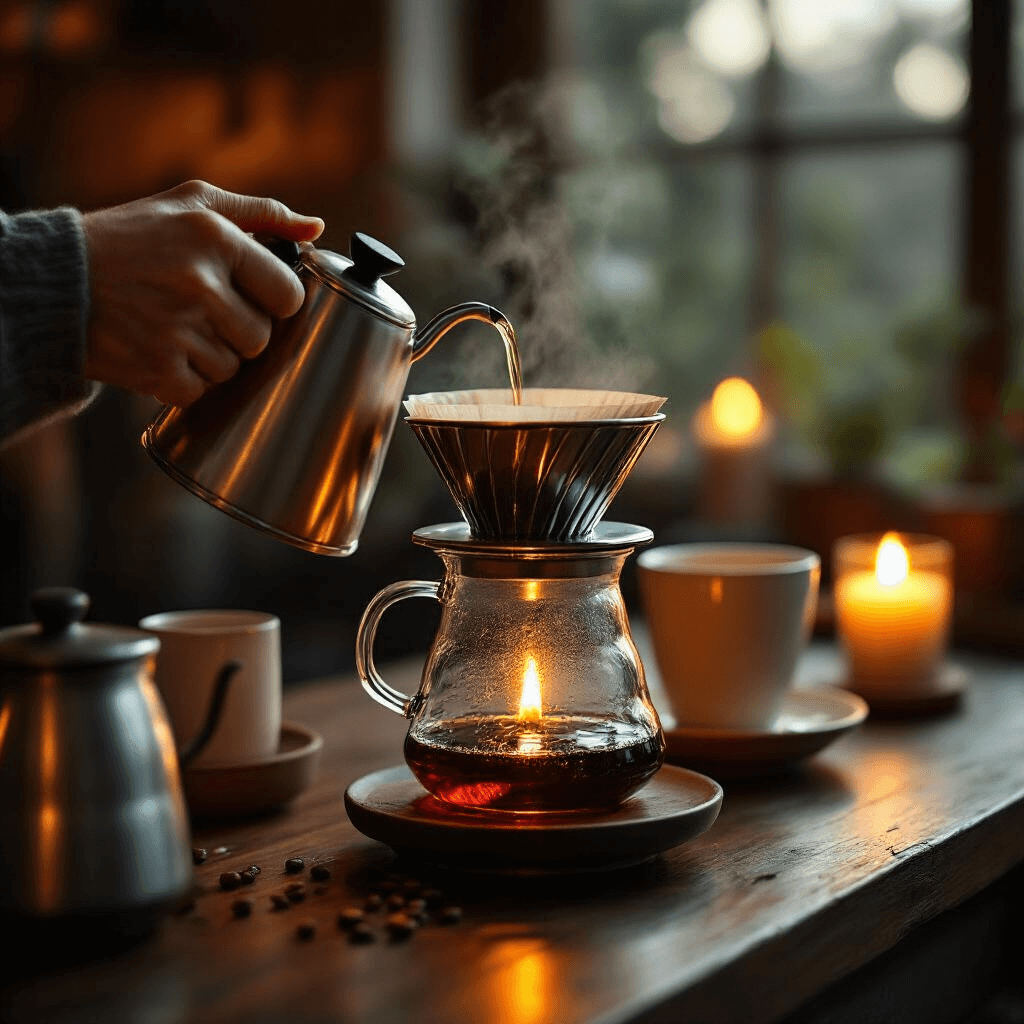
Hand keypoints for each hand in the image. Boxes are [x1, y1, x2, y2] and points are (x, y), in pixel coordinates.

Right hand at [82, 180, 323, 406]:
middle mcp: (201, 284)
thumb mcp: (192, 206)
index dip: (275, 301)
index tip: (255, 297)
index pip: (288, 294)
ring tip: (175, 327)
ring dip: (211, 356)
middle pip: (261, 337)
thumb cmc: (130, 238)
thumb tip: (315, 228)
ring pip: (232, 367)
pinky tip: (160, 350)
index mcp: (217, 239)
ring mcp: (178, 329)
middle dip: (240, 330)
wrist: (55, 280)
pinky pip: (199, 390)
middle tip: (204, 312)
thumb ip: (261, 214)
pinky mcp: (156, 368)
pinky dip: (183, 380)